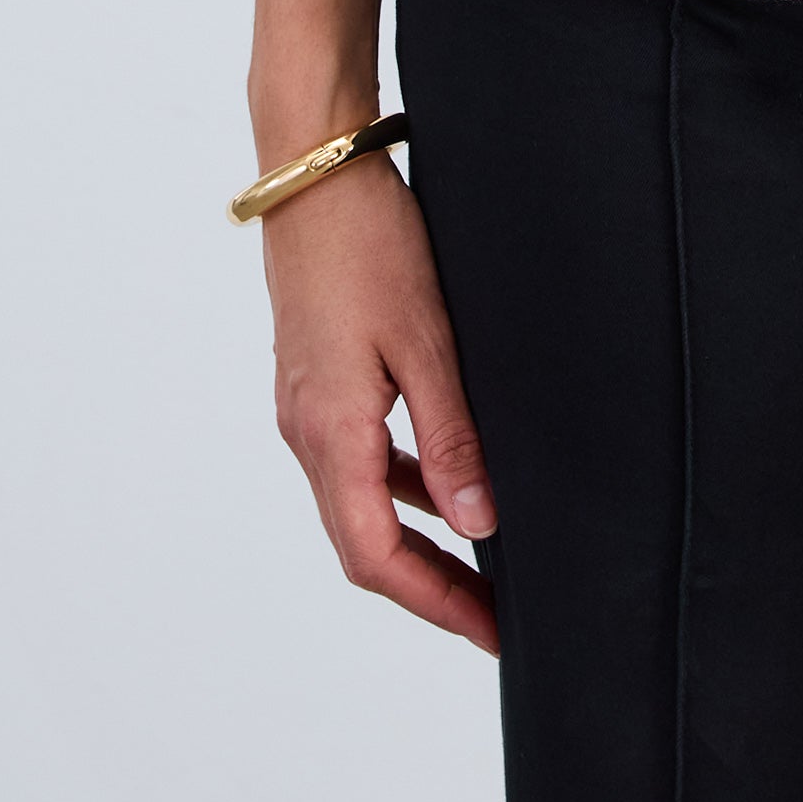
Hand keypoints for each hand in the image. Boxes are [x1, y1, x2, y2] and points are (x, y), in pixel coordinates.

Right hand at [262, 156, 498, 653]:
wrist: (315, 171)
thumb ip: (452, 438)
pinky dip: (403, 486)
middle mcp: (307, 432)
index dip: (436, 603)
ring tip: (483, 562)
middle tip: (496, 613)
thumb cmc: (371, 243)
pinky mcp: (317, 381)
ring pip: (362, 503)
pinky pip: (359, 459)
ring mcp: (308, 407)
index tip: (492, 630)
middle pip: (365, 543)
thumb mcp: (427, 341)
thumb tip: (480, 526)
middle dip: (431, 586)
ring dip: (418, 540)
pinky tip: (448, 483)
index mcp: (330, 433)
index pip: (376, 558)